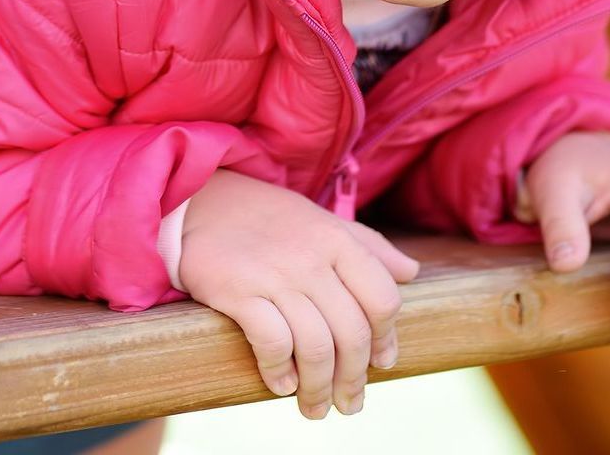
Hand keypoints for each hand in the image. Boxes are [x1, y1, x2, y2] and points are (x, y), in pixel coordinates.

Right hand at [176, 170, 418, 419]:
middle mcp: (311, 258)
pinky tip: (281, 383)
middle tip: (348, 404)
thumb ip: (367, 245)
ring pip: (316, 346)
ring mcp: (274, 275)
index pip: (383, 299)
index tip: (380, 364)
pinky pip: (273, 342)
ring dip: (318, 388)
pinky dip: (280, 371)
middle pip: (352, 333)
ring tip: (314, 408)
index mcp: (337, 239)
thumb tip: (411, 272)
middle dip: (354, 379)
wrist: (198, 200)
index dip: (386, 339)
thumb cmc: (265, 216)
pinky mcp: (238, 290)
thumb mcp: (320, 220)